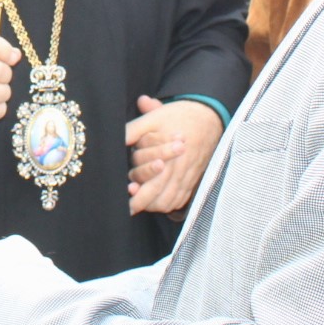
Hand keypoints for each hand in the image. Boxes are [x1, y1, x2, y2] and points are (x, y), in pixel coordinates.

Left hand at [126, 96, 222, 215]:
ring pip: (169, 201)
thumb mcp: (154, 118)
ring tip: (139, 204)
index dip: (137, 192)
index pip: (151, 181)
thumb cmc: (178, 117)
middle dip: (142, 203)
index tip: (127, 193)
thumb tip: (117, 133)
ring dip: (153, 205)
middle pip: (159, 196)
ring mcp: (187, 177)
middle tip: (128, 207)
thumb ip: (134, 129)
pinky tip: (155, 202)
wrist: (207, 118)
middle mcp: (178, 170)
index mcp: (167, 156)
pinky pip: (179, 200)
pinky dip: (167, 204)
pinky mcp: (192, 180)